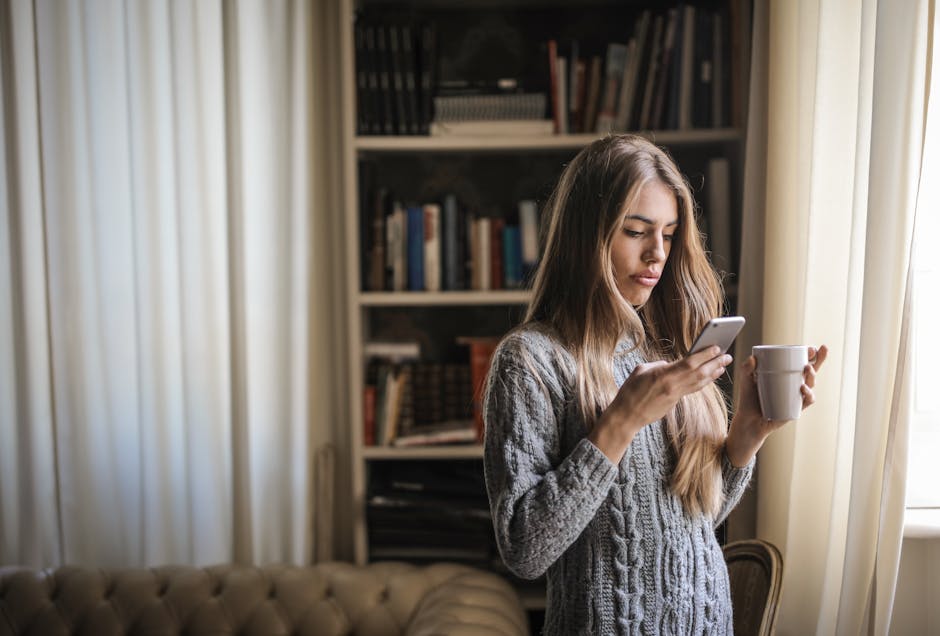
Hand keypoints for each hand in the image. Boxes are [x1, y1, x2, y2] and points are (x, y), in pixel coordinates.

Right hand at [588, 346, 732, 462]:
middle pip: (700, 373)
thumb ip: (658, 364)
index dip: (706, 355)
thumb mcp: (641, 370)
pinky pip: (692, 389)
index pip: (690, 363)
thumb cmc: (630, 391)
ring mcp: (675, 395)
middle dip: (715, 363)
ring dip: (713, 373)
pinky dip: (703, 382)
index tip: (717, 347)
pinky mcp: (674, 403)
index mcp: (664, 375)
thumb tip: (670, 364)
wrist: (627, 416)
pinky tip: (709, 377)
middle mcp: (673, 385)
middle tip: (727, 356)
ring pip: (699, 383)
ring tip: (723, 365)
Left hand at [726, 345, 828, 465]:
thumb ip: (746, 369)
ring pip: (811, 384)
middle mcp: (793, 385)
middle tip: (819, 350)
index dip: (809, 354)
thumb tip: (752, 358)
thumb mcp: (746, 382)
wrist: (748, 421)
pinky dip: (808, 394)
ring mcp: (796, 397)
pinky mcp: (796, 408)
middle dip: (819, 360)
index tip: (811, 347)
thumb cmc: (749, 400)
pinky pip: (807, 401)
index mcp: (784, 375)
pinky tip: (803, 388)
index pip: (799, 362)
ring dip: (812, 375)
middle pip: (810, 371)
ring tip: (807, 368)